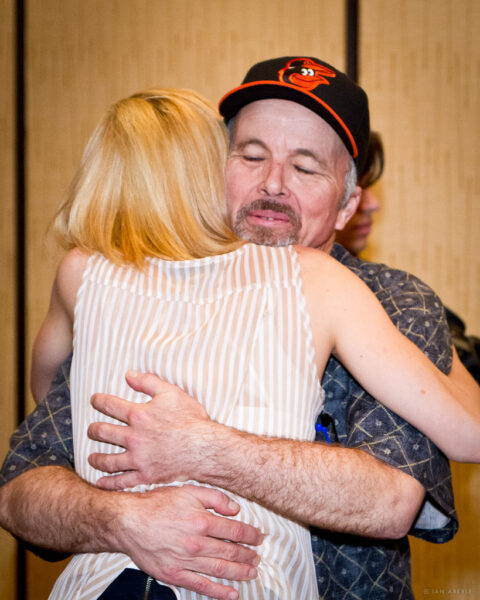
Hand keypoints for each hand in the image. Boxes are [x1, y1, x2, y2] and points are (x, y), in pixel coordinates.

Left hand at [88, 371, 214, 488]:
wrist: (204, 448)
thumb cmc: (190, 419)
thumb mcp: (171, 393)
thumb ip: (148, 382)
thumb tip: (128, 375)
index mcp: (138, 415)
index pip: (109, 405)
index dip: (98, 401)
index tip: (94, 400)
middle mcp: (133, 437)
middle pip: (102, 433)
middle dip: (93, 430)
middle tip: (91, 430)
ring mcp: (138, 459)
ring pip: (107, 460)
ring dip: (96, 458)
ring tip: (91, 457)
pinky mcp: (145, 475)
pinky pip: (122, 481)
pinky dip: (108, 483)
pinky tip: (100, 482)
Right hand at [114, 484, 262, 599]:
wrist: (129, 522)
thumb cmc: (156, 505)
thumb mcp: (188, 491)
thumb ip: (215, 498)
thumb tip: (235, 508)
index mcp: (201, 521)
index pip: (235, 531)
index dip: (251, 535)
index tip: (258, 537)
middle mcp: (196, 543)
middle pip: (231, 552)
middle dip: (248, 555)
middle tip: (257, 557)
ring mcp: (186, 561)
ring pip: (220, 569)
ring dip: (240, 572)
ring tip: (252, 572)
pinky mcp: (175, 574)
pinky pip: (201, 586)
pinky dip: (219, 592)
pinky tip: (232, 593)